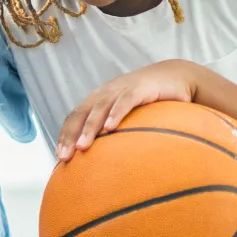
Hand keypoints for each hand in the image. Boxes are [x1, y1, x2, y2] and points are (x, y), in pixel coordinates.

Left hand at [56, 60, 198, 160]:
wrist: (176, 75)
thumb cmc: (149, 99)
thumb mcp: (128, 114)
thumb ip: (116, 131)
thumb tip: (107, 162)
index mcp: (98, 99)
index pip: (75, 117)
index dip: (65, 135)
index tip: (59, 157)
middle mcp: (105, 93)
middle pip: (81, 113)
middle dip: (71, 135)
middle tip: (64, 156)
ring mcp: (121, 88)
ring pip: (100, 108)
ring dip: (89, 128)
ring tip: (82, 146)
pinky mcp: (140, 88)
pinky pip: (125, 101)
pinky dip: (116, 113)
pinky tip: (110, 128)